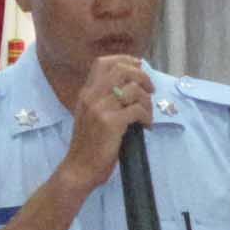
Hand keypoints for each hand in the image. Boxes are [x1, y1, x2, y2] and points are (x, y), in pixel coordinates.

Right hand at [61, 53, 155, 189]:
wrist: (79, 168)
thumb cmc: (89, 145)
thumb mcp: (90, 116)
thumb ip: (103, 99)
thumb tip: (130, 85)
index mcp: (86, 93)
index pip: (103, 63)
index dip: (124, 60)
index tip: (138, 67)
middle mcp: (91, 97)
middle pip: (121, 70)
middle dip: (142, 76)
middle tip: (150, 90)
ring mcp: (100, 109)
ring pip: (134, 90)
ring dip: (147, 102)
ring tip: (147, 116)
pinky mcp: (110, 123)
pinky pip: (138, 110)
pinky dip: (147, 117)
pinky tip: (145, 127)